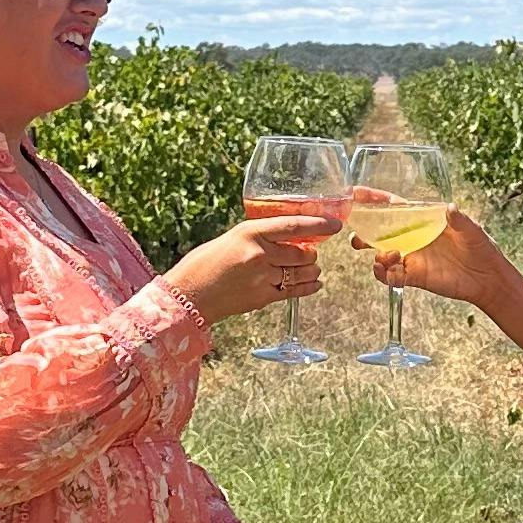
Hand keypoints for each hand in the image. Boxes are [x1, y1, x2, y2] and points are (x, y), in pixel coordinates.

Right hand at [161, 217, 332, 321]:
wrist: (188, 295)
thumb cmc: (204, 263)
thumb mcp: (231, 239)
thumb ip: (257, 238)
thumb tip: (285, 237)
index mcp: (250, 232)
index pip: (293, 226)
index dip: (318, 225)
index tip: (334, 224)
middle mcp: (259, 254)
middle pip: (301, 252)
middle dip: (311, 253)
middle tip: (310, 252)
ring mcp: (262, 277)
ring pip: (302, 272)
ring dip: (311, 270)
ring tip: (310, 268)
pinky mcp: (262, 298)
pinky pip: (295, 291)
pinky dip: (308, 287)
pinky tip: (314, 284)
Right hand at [352, 206, 514, 308]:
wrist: (488, 278)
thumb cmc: (481, 248)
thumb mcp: (472, 230)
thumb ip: (460, 220)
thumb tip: (451, 208)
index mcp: (422, 220)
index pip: (393, 206)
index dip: (373, 199)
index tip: (355, 193)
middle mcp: (412, 237)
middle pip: (379, 231)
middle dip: (363, 231)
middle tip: (356, 235)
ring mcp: (411, 257)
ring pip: (380, 254)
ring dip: (376, 254)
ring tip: (389, 255)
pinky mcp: (414, 276)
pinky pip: (390, 275)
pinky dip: (383, 274)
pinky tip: (388, 271)